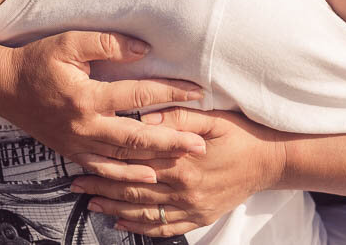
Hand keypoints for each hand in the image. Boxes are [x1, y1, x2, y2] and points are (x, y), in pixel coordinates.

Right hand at [0, 31, 207, 181]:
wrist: (2, 87)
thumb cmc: (37, 60)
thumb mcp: (69, 43)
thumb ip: (107, 44)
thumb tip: (144, 50)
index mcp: (86, 97)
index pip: (137, 96)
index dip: (169, 92)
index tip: (197, 92)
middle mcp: (84, 126)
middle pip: (137, 138)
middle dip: (172, 141)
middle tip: (201, 145)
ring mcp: (77, 144)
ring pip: (123, 159)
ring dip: (156, 160)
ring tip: (185, 160)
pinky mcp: (71, 151)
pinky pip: (103, 169)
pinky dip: (127, 176)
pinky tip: (148, 176)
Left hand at [69, 108, 285, 236]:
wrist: (270, 161)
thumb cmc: (240, 134)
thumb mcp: (211, 117)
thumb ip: (177, 117)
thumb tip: (145, 120)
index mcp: (182, 162)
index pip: (135, 163)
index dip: (106, 162)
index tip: (82, 158)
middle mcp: (183, 188)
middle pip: (133, 188)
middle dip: (101, 186)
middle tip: (75, 183)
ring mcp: (191, 207)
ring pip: (144, 211)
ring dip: (114, 207)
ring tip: (90, 203)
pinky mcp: (199, 217)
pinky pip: (165, 227)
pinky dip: (141, 227)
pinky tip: (122, 222)